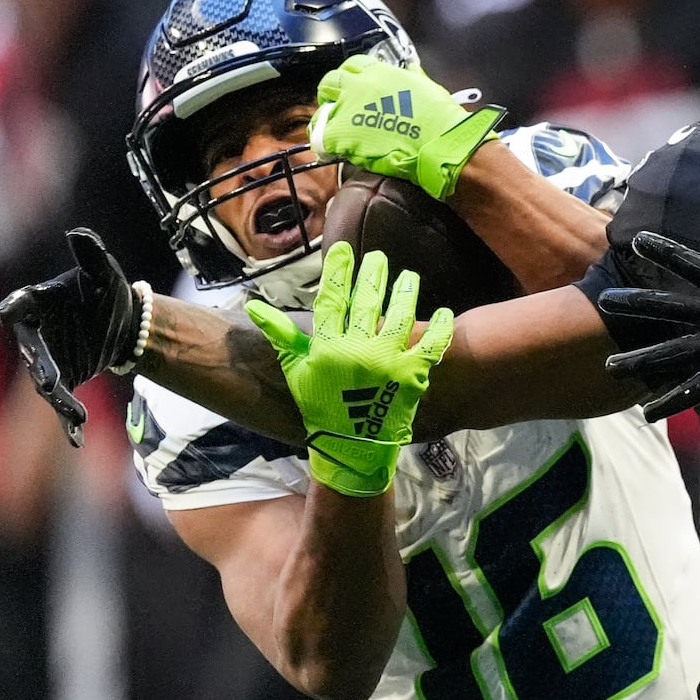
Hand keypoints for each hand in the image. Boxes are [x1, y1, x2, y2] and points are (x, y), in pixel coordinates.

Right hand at [0, 228, 140, 446]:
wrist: (127, 323)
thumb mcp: (107, 274)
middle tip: (51, 381)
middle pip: (31, 351)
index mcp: (38, 304)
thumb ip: (93, 256)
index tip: (5, 314)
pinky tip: (79, 439)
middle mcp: (35, 335)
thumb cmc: (107, 293)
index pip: (15, 306)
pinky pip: (61, 403)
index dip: (10, 310)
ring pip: (45, 381)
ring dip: (59, 399)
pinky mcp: (61, 380)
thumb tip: (80, 234)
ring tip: (77, 414)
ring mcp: (45, 360)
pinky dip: (68, 422)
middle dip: (40, 366)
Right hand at [247, 242, 454, 496]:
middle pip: (367, 301)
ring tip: (409, 277)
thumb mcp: (296, 373)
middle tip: (378, 257)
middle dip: (373, 274)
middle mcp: (357, 350)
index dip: (337, 271)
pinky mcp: (412, 375)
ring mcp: (387, 362)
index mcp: (327, 348)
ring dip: (405, 291)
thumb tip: (255, 305)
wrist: (352, 448)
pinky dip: (441, 328)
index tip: (342, 250)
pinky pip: (432, 345)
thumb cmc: (321, 408)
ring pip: (400, 315)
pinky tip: (444, 312)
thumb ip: (282, 336)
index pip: (331, 299)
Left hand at [309, 56, 504, 199]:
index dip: (351, 77)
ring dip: (325, 118)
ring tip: (332, 131)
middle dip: (331, 93)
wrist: (437, 141)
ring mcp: (348, 108)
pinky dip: (323, 144)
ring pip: (322, 109)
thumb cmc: (437, 116)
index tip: (355, 87)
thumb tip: (409, 70)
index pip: (353, 65)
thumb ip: (410, 76)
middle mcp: (359, 85)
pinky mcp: (342, 133)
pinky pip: (320, 137)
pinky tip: (331, 151)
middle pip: (330, 81)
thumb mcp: (424, 84)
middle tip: (338, 107)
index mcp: (379, 72)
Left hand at [596, 231, 699, 420]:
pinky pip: (691, 392)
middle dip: (633, 304)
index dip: (664, 251)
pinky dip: (668, 402)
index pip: (690, 265)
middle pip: (666, 308)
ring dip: (637, 361)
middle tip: (604, 301)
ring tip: (610, 366)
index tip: (637, 241)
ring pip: (668, 354)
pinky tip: (646, 411)